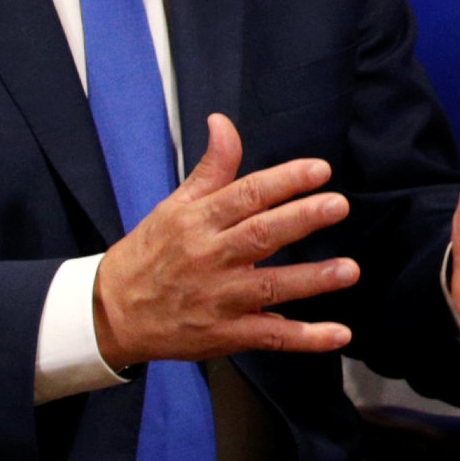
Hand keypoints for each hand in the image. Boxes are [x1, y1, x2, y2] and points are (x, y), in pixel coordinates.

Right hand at [93, 113, 358, 366]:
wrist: (111, 313)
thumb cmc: (150, 253)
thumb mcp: (174, 205)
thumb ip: (211, 168)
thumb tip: (223, 122)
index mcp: (198, 222)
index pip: (245, 195)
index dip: (283, 181)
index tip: (319, 170)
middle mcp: (209, 258)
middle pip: (260, 235)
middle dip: (301, 219)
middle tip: (338, 205)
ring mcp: (218, 299)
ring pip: (270, 287)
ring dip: (311, 280)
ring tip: (349, 270)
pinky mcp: (224, 334)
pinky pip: (269, 336)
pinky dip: (305, 338)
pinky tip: (339, 334)